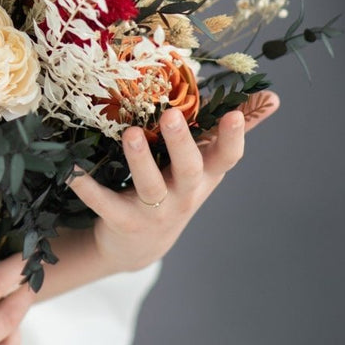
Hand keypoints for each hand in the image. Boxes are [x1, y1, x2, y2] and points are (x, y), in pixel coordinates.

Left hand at [64, 92, 280, 274]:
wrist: (139, 246)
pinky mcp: (122, 220)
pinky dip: (88, 187)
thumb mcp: (206, 164)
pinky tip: (73, 171)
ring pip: (149, 186)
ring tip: (130, 133)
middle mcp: (183, 194)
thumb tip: (272, 98)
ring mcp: (154, 210)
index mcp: (204, 175)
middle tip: (170, 115)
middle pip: (189, 169)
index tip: (234, 113)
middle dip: (181, 143)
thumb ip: (234, 131)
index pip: (227, 157)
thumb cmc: (177, 189)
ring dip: (139, 159)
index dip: (234, 137)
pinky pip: (105, 203)